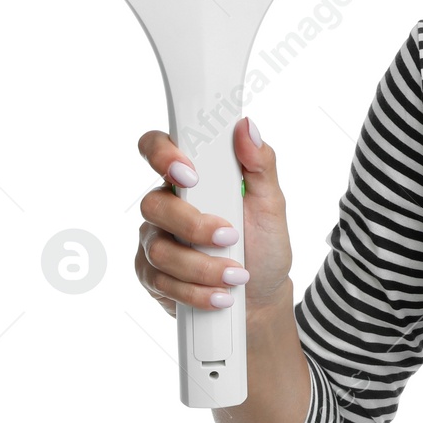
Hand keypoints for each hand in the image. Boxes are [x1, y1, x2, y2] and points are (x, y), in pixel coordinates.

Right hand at [134, 117, 293, 319]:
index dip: (162, 155)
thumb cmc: (264, 244)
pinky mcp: (151, 276)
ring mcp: (154, 241)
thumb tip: (247, 127)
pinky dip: (196, 291)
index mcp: (192, 178)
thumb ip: (260, 164)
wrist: (261, 295)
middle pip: (153, 204)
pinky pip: (161, 282)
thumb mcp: (271, 203)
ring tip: (236, 275)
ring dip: (202, 266)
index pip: (157, 149)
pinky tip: (220, 295)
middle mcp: (166, 205)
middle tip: (230, 237)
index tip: (189, 173)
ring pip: (159, 249)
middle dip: (194, 225)